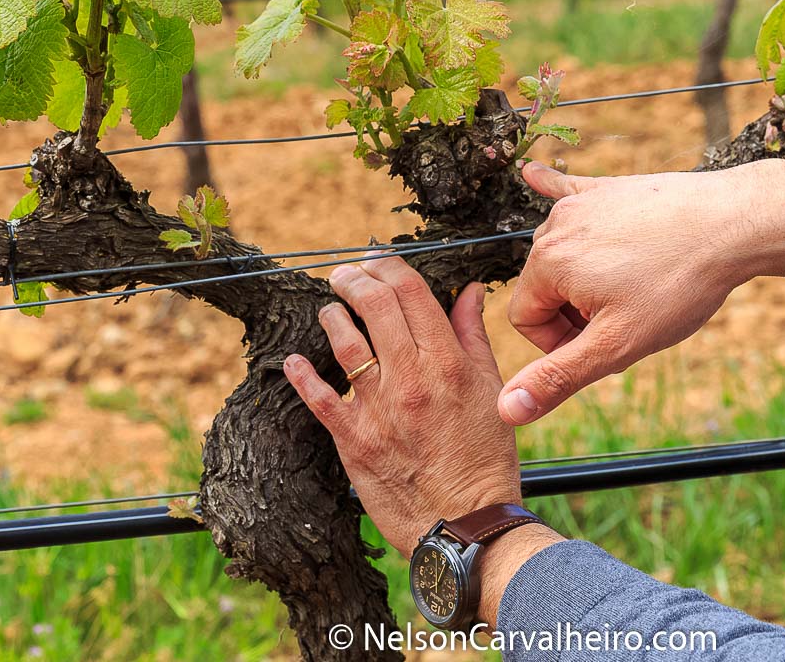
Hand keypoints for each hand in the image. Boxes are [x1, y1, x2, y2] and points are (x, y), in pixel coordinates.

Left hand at [283, 254, 521, 556]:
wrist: (464, 524)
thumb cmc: (484, 459)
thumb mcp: (491, 391)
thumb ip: (473, 337)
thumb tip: (469, 292)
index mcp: (448, 363)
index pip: (412, 293)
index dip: (390, 266)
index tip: (379, 260)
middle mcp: (411, 379)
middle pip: (374, 307)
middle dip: (355, 279)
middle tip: (346, 273)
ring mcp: (378, 409)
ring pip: (344, 343)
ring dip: (332, 316)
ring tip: (330, 309)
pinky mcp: (354, 440)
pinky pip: (319, 400)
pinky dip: (302, 376)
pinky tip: (293, 360)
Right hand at [501, 159, 784, 424]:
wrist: (733, 223)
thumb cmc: (678, 285)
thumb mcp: (618, 344)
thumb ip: (559, 377)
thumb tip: (507, 410)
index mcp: (547, 263)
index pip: (525, 319)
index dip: (560, 344)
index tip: (604, 347)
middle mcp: (556, 226)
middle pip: (545, 287)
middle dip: (577, 313)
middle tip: (629, 323)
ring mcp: (583, 202)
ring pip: (565, 254)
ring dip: (588, 279)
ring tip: (637, 290)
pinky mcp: (609, 188)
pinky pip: (569, 191)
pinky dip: (554, 192)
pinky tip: (532, 175)